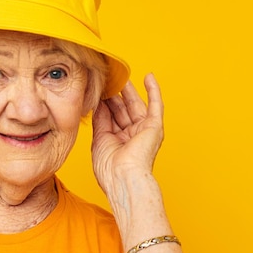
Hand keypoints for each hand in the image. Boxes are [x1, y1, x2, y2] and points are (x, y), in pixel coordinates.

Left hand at [91, 74, 164, 194]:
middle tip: (106, 78)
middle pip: (122, 108)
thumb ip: (101, 119)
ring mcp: (143, 130)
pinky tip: (149, 76)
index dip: (104, 102)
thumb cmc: (109, 169)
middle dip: (114, 94)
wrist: (122, 178)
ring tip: (120, 74)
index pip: (110, 115)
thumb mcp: (99, 139)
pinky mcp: (154, 127)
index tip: (96, 88)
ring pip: (135, 104)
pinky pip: (156, 105)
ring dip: (128, 90)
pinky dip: (153, 90)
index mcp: (118, 141)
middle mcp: (131, 135)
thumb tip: (99, 102)